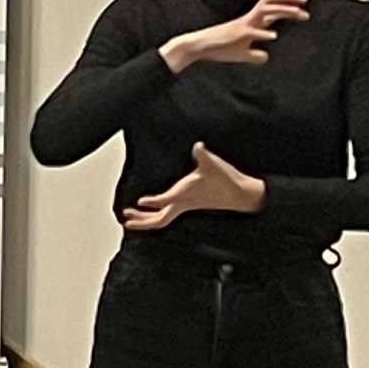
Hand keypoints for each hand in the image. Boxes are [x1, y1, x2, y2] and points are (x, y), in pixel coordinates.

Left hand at [121, 141, 265, 229]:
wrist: (243, 194)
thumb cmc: (227, 180)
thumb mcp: (213, 164)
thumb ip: (202, 155)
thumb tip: (197, 145)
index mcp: (186, 194)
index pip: (166, 201)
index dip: (154, 202)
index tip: (139, 201)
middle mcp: (183, 203)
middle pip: (160, 219)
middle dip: (142, 221)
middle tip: (125, 219)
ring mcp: (186, 206)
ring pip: (162, 219)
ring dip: (145, 220)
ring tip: (129, 217)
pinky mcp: (189, 205)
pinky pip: (167, 214)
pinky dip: (155, 215)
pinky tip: (149, 210)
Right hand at [160, 0, 304, 72]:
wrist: (198, 47)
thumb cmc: (219, 48)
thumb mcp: (242, 53)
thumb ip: (255, 54)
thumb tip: (266, 56)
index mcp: (250, 21)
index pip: (271, 7)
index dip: (288, 3)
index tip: (303, 6)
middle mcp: (248, 19)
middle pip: (270, 2)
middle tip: (305, 0)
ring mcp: (243, 25)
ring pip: (265, 10)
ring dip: (283, 10)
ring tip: (299, 13)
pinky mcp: (236, 34)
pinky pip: (252, 32)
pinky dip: (263, 33)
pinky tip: (273, 36)